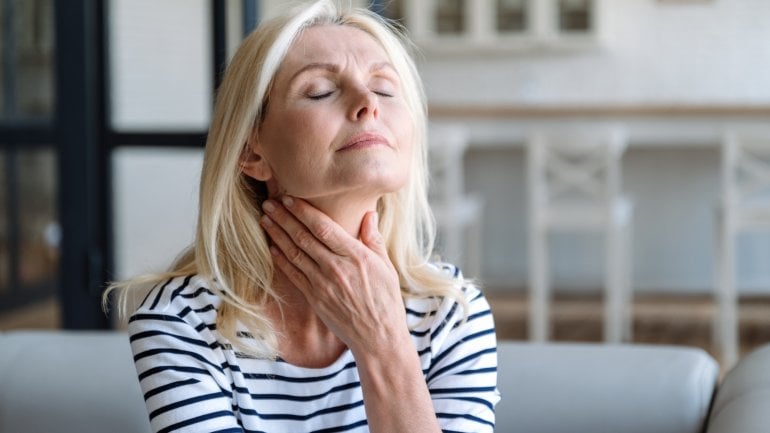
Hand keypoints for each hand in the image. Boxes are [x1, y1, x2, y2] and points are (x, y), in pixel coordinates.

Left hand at [259, 196, 408, 356]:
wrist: (378, 338)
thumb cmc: (386, 301)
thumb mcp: (386, 266)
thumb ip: (374, 239)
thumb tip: (368, 214)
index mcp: (356, 256)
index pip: (324, 227)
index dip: (304, 211)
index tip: (290, 198)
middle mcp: (336, 268)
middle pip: (304, 237)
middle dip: (284, 218)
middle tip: (269, 203)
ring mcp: (322, 284)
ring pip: (294, 254)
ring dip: (277, 235)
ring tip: (265, 220)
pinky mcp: (314, 298)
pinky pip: (293, 275)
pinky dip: (280, 259)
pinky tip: (272, 247)